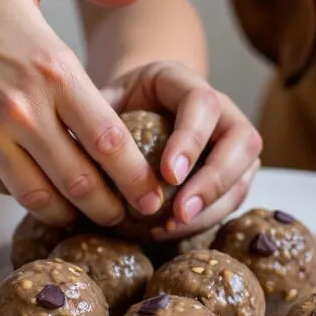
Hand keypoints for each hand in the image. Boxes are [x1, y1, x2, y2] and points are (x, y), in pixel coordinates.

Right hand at [0, 0, 165, 226]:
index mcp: (52, 68)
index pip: (109, 138)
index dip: (137, 175)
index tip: (154, 192)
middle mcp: (24, 109)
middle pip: (82, 180)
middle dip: (114, 207)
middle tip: (133, 217)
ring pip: (43, 196)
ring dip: (73, 214)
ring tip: (93, 217)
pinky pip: (5, 188)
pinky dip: (30, 197)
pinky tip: (49, 197)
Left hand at [101, 61, 262, 237]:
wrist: (140, 109)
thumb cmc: (120, 105)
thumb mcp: (106, 99)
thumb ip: (97, 116)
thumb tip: (73, 148)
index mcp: (186, 83)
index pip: (203, 104)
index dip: (191, 139)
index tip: (168, 174)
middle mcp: (222, 111)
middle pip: (241, 141)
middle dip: (213, 181)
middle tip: (180, 211)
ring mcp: (234, 144)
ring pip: (243, 175)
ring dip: (212, 207)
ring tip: (174, 228)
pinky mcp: (235, 173)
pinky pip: (232, 199)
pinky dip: (206, 219)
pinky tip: (173, 231)